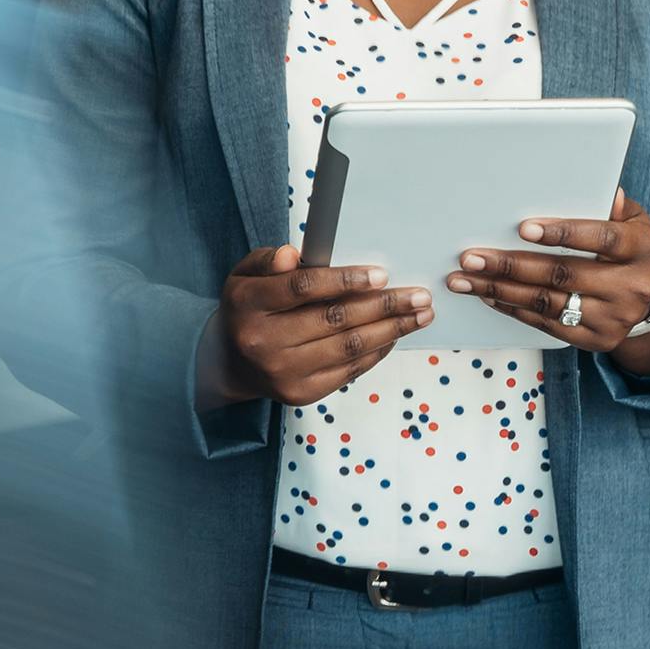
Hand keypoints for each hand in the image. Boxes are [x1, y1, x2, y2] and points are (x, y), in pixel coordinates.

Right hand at [211, 245, 432, 407]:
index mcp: (248, 303)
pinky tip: (395, 335)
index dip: (344, 280)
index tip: (381, 274)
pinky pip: (348, 370)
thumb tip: (293, 254)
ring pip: (347, 347)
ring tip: (419, 315)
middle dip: (383, 306)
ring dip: (391, 330)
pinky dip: (376, 351)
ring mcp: (283, 372)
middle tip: (418, 296)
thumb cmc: (249, 308)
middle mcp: (263, 341)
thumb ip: (269, 260)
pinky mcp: (300, 393)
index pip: (302, 288)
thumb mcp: (246, 274)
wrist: (231, 362)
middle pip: (333, 319)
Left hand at [448, 192, 649, 371]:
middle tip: (473, 257)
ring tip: (467, 278)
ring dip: (502, 290)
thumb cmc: (631, 249)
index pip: (600, 238)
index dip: (562, 233)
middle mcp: (629, 287)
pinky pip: (548, 325)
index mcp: (638, 249)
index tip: (523, 228)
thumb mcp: (633, 221)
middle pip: (563, 275)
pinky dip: (515, 309)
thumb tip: (604, 190)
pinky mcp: (596, 340)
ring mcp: (612, 318)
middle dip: (512, 265)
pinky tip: (490, 296)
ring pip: (548, 304)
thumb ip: (613, 206)